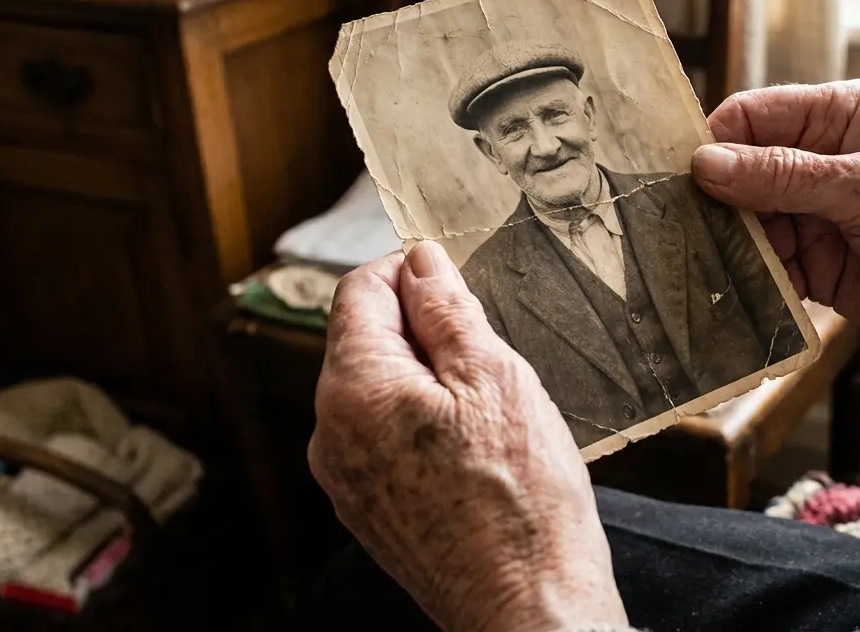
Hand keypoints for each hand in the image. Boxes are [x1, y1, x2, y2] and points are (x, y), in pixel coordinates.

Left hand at [307, 243, 626, 631]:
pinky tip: (478, 451)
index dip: (407, 272)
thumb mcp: (494, 377)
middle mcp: (331, 434)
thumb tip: (420, 262)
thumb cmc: (521, 498)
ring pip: (380, 393)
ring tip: (492, 411)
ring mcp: (347, 479)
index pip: (358, 293)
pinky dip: (426, 426)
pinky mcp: (371, 512)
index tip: (454, 276)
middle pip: (365, 343)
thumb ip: (447, 310)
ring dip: (429, 381)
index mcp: (352, 389)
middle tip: (490, 353)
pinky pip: (388, 441)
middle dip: (423, 332)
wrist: (528, 605)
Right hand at [691, 80, 859, 410]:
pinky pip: (766, 267)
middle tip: (679, 226)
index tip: (678, 175)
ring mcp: (819, 215)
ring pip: (748, 223)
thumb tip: (706, 163)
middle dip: (716, 200)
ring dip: (730, 244)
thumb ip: (783, 176)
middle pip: (743, 172)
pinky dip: (750, 280)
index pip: (757, 116)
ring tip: (705, 264)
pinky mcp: (818, 266)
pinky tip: (735, 293)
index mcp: (843, 117)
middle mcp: (825, 160)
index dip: (716, 142)